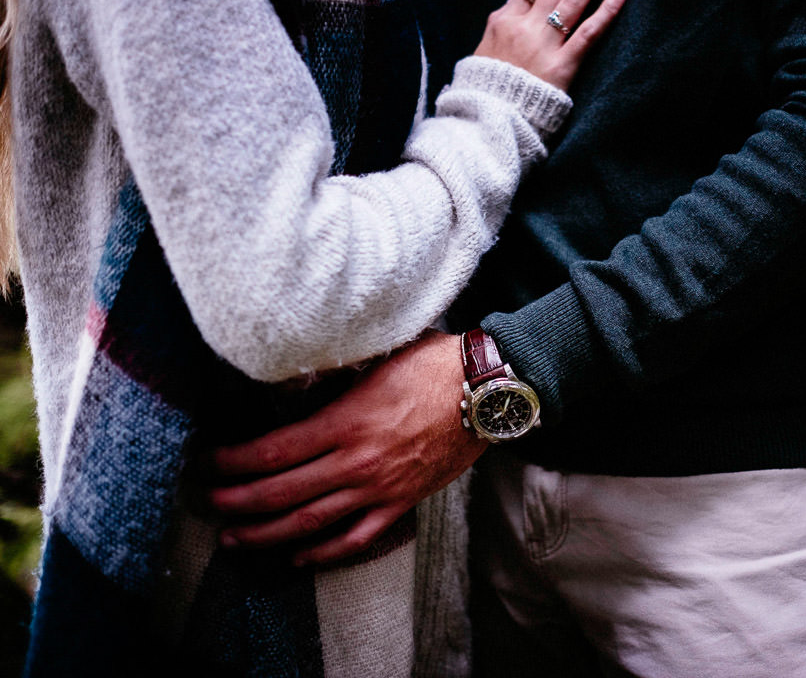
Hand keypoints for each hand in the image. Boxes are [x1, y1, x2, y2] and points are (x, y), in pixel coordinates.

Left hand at [209, 331, 483, 565]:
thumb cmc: (433, 364)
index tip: (208, 462)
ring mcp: (381, 486)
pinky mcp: (403, 500)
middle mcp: (357, 460)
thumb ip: (335, 381)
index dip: (233, 462)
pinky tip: (300, 555)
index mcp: (346, 421)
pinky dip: (326, 551)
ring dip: (268, 534)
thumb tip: (295, 386)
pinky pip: (359, 536)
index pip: (273, 451)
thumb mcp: (376, 360)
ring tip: (236, 538)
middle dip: (238, 501)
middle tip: (208, 504)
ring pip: (313, 522)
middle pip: (283, 492)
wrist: (486, 390)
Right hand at [474, 0, 629, 89]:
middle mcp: (525, 26)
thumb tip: (519, 5)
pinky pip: (589, 32)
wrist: (486, 120)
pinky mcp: (563, 67)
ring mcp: (545, 45)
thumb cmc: (486, 89)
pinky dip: (608, 9)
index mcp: (504, 19)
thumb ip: (505, 26)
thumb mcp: (486, 49)